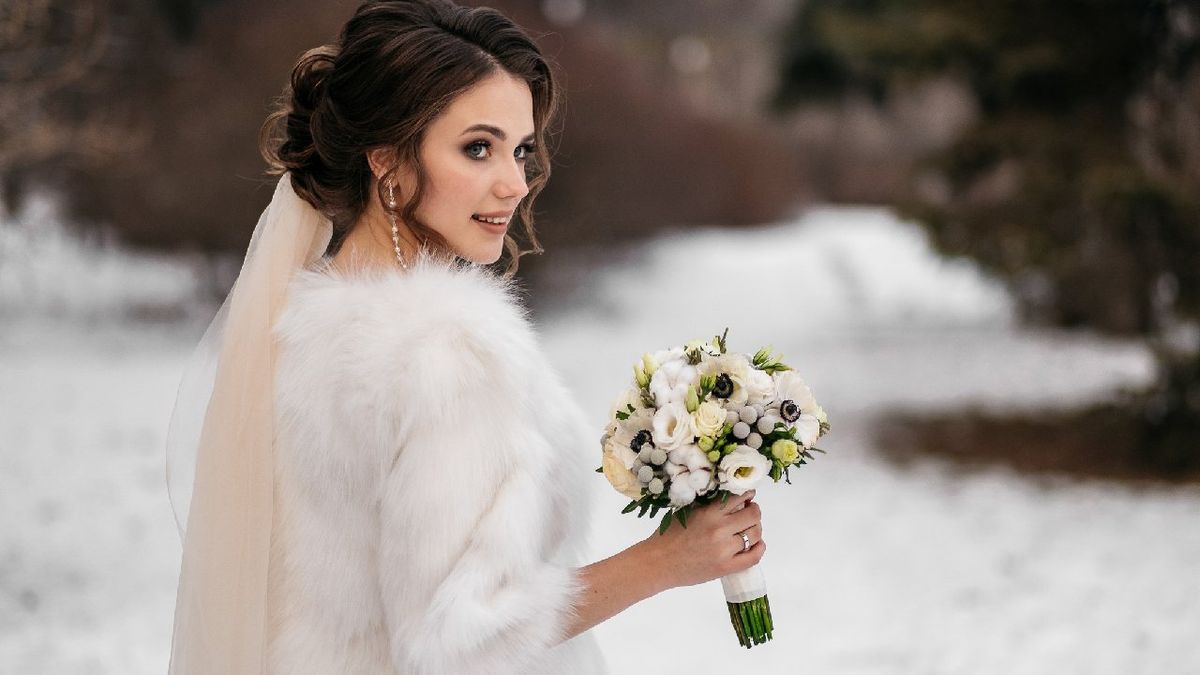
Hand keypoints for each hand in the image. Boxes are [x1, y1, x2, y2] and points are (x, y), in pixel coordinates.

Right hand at [639, 490, 765, 590]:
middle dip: (753, 511)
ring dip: (756, 528)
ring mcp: (725, 550)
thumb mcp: (688, 512)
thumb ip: (710, 506)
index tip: (748, 496)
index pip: (739, 498)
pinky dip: (760, 548)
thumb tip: (733, 499)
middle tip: (750, 511)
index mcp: (709, 513)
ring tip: (750, 528)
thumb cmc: (669, 535)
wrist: (659, 562)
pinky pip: (753, 557)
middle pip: (752, 515)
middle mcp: (720, 530)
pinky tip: (757, 544)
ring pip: (755, 534)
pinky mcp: (726, 567)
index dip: (747, 495)